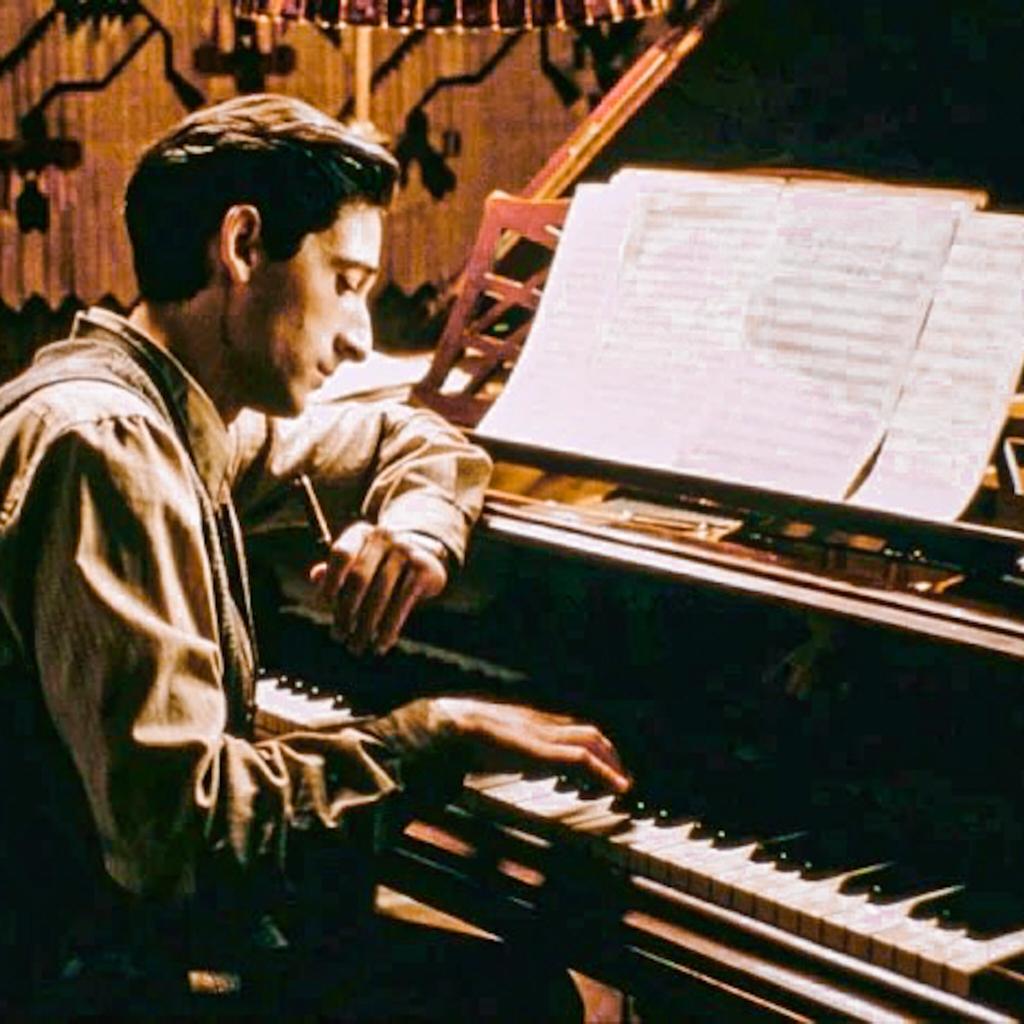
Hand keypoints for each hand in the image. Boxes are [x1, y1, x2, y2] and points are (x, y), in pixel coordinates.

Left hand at [309, 522, 447, 655]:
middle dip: (345, 611)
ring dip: (366, 626)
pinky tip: (382, 644)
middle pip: (359, 577)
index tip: (324, 605)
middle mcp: (384, 537)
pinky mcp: (424, 568)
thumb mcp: (357, 563)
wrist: (425, 557)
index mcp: (361, 533)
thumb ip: (335, 571)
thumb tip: (316, 576)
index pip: (341, 554)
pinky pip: (402, 603)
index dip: (331, 580)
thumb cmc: (379, 565)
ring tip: (356, 647)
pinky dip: (390, 627)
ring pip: (380, 594)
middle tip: (338, 637)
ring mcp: (406, 550)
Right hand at [435, 697, 631, 793]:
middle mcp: (542, 724)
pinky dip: (604, 772)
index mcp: (529, 722)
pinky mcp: (544, 750)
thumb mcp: (486, 744)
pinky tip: (616, 786)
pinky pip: (582, 759)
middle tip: (621, 776)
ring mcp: (544, 734)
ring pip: (592, 741)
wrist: (452, 726)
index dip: (591, 746)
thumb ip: (494, 751)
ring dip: (612, 763)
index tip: (601, 764)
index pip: (569, 729)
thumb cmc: (462, 736)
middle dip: (610, 753)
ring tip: (622, 783)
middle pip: (588, 732)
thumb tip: (480, 766)